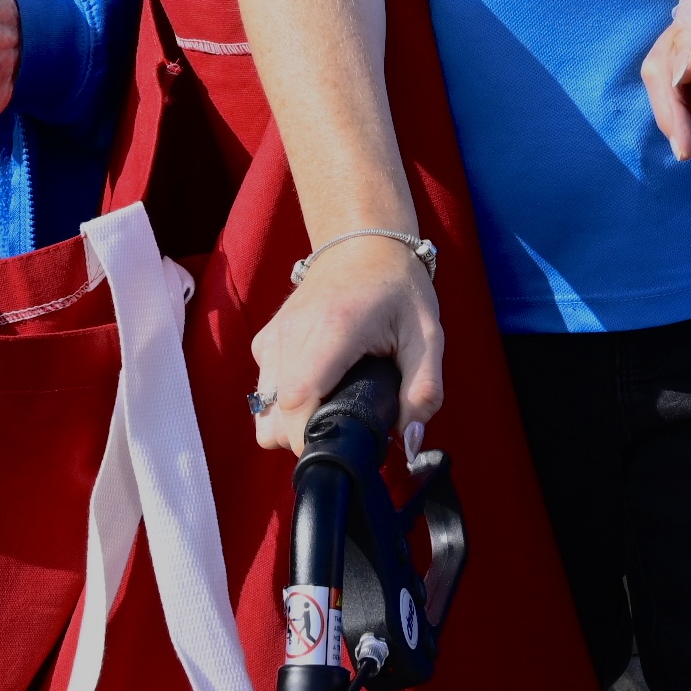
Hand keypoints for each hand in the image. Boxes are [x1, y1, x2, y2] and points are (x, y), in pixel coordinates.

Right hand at [247, 235, 443, 456]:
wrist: (363, 243)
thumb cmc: (398, 288)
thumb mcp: (427, 335)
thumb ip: (424, 390)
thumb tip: (409, 440)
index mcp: (332, 330)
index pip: (297, 405)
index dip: (314, 440)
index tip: (347, 447)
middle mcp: (292, 334)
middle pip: (274, 420)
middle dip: (307, 440)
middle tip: (347, 426)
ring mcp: (273, 337)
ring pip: (263, 411)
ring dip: (293, 424)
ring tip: (334, 404)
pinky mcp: (265, 340)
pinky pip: (264, 392)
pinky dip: (284, 403)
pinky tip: (319, 385)